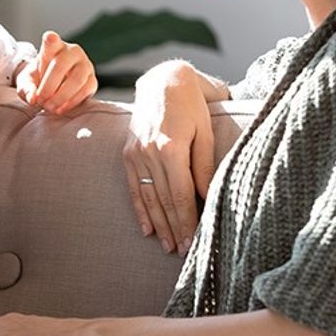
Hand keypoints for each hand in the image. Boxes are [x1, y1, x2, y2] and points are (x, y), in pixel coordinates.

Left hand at [16, 31, 96, 113]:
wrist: (53, 86)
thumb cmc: (39, 79)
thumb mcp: (27, 83)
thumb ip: (27, 89)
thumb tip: (33, 99)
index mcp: (53, 47)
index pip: (52, 40)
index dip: (51, 39)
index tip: (50, 38)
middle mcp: (71, 52)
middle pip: (61, 65)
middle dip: (49, 86)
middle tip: (41, 100)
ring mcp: (85, 65)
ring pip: (77, 79)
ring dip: (61, 96)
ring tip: (50, 107)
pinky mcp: (92, 80)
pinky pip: (86, 90)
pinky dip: (72, 102)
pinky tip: (61, 108)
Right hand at [124, 61, 214, 255]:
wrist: (163, 81)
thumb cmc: (192, 106)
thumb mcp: (204, 133)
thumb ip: (205, 167)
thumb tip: (209, 199)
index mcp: (171, 148)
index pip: (180, 195)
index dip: (187, 222)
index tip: (194, 243)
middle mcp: (149, 152)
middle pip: (163, 200)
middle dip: (175, 229)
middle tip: (184, 253)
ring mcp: (135, 152)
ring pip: (147, 197)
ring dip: (158, 224)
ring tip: (168, 246)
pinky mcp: (127, 152)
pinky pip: (133, 186)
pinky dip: (139, 209)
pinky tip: (146, 228)